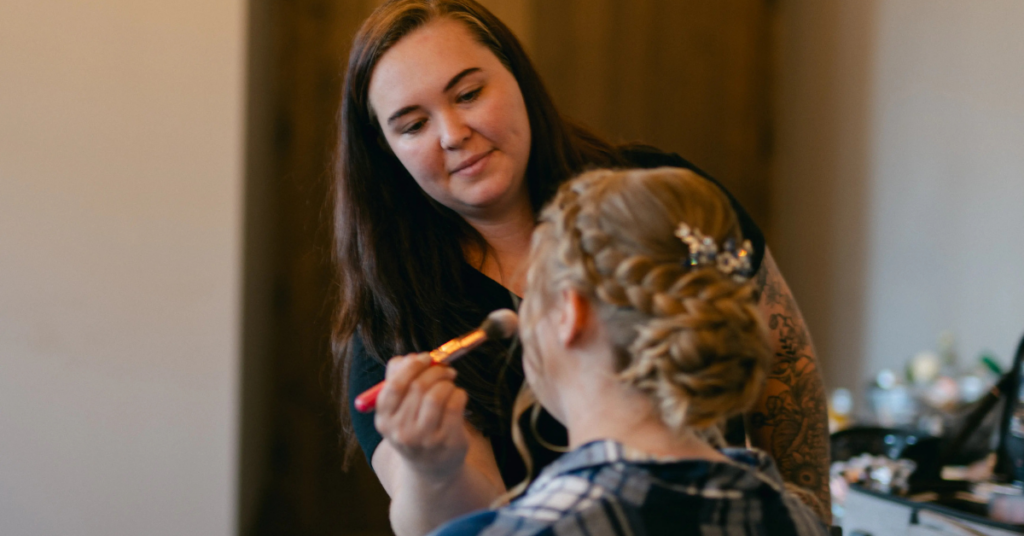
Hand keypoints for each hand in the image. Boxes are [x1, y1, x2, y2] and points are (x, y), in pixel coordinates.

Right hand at [374, 353, 469, 479]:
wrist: (431, 468)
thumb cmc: (414, 427)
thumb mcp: (398, 410)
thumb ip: (397, 379)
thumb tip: (408, 358)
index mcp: (384, 420)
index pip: (395, 385)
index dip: (412, 366)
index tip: (426, 358)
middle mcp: (401, 432)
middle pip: (419, 387)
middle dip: (435, 371)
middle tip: (445, 369)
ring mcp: (425, 439)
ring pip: (437, 395)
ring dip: (447, 382)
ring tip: (450, 384)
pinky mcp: (447, 441)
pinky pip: (455, 404)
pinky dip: (459, 393)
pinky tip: (458, 396)